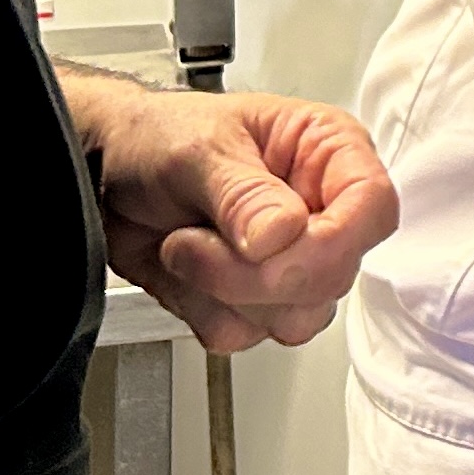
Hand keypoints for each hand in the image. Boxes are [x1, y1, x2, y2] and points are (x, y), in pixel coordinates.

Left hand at [67, 78, 398, 351]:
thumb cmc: (155, 136)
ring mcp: (289, 263)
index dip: (334, 240)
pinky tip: (185, 270)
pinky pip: (245, 337)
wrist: (101, 175)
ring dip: (223, 291)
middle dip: (254, 272)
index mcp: (326, 153)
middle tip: (197, 237)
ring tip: (186, 245)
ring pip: (294, 318)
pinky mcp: (252, 302)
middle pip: (332, 276)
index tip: (273, 242)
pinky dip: (202, 311)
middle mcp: (318, 211)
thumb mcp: (196, 148)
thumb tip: (285, 232)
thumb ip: (243, 193)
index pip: (372, 208)